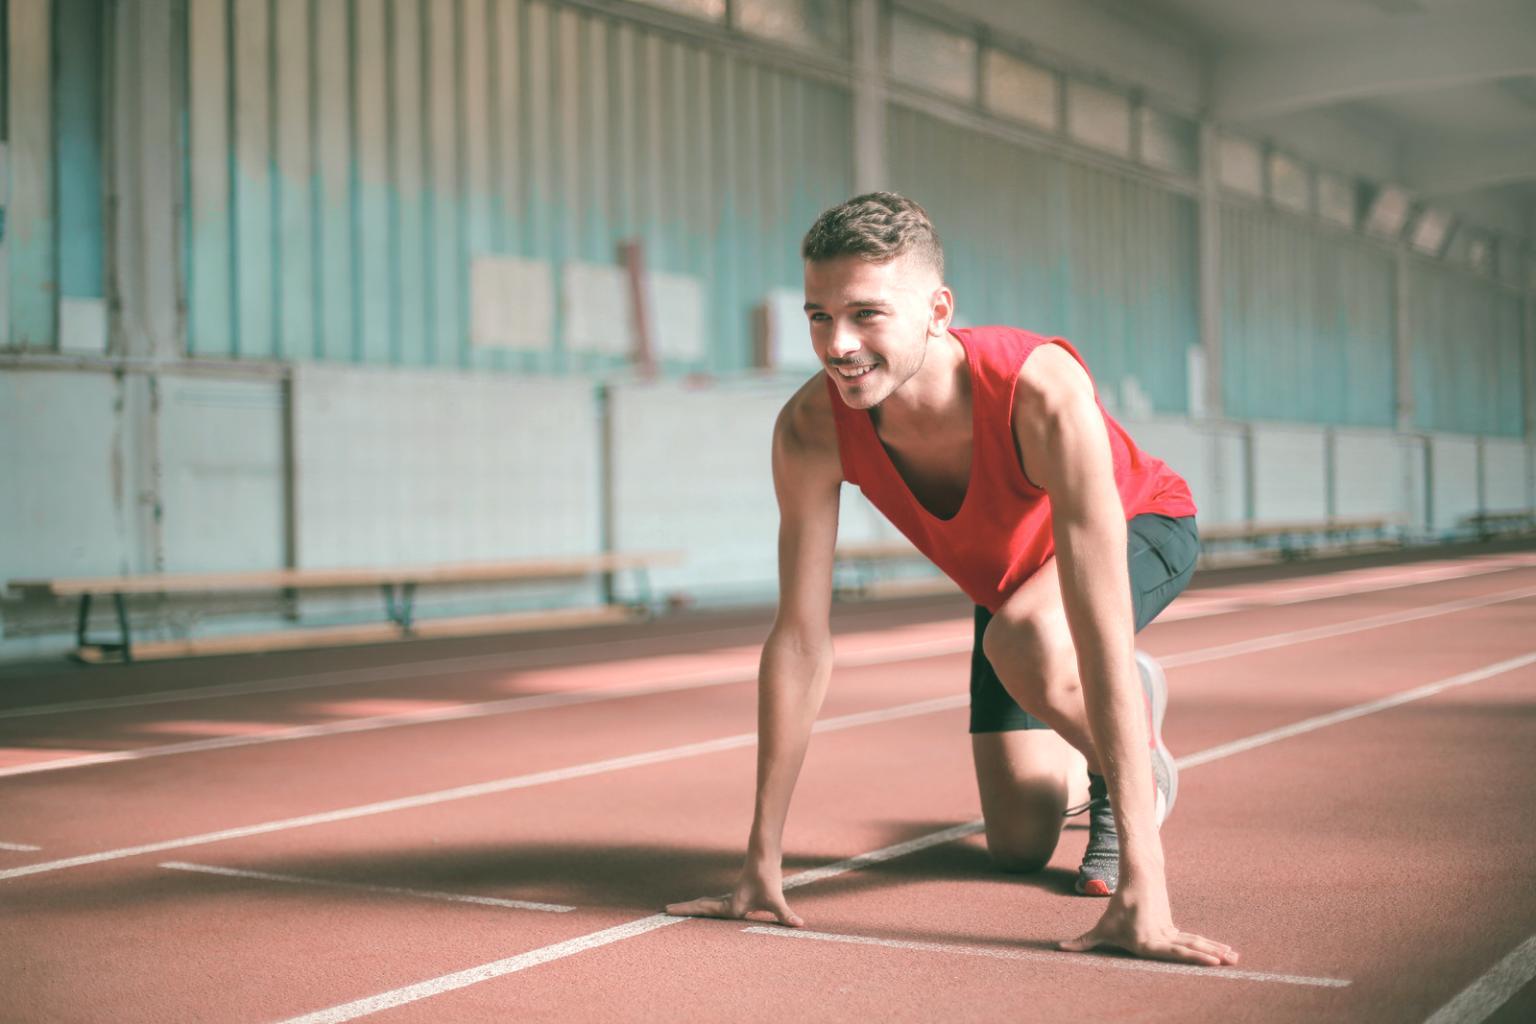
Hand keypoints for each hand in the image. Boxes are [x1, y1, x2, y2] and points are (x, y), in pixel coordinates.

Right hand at [664, 861, 803, 927]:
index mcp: (731, 906)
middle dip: (685, 910)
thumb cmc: (768, 877)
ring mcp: (731, 897)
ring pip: (708, 905)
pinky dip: (706, 906)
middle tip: (665, 910)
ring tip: (681, 911)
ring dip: (695, 909)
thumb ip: (785, 915)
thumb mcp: (776, 900)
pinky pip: (716, 903)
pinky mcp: (738, 894)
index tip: (667, 909)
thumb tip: (799, 925)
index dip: (685, 910)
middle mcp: (728, 902)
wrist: (765, 855)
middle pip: (702, 908)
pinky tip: (707, 908)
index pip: (704, 911)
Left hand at [1059, 885, 1237, 965]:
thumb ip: (1083, 941)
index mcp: (1148, 942)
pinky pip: (1194, 940)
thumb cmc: (1117, 909)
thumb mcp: (1100, 929)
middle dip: (1210, 956)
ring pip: (1196, 942)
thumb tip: (1060, 949)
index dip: (1193, 956)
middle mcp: (1162, 938)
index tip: (1210, 961)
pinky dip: (1210, 946)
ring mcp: (1171, 932)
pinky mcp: (1174, 929)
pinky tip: (1225, 953)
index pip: (1173, 951)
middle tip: (1230, 961)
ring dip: (1216, 950)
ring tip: (1235, 957)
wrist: (1136, 881)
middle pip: (1190, 947)